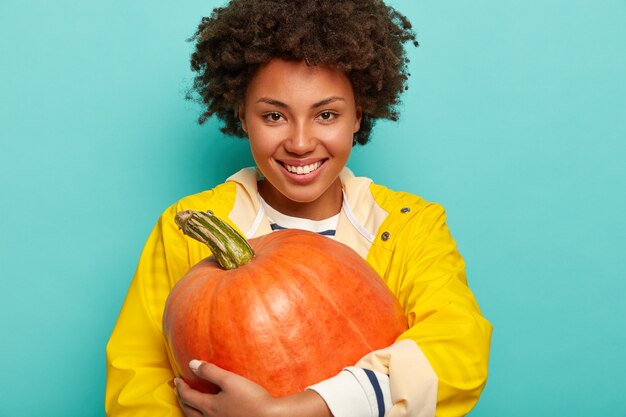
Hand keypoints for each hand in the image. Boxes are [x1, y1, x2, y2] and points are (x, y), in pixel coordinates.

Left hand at [174, 360, 331, 416]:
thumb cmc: (251, 398)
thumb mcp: (230, 380)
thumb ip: (210, 371)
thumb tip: (191, 364)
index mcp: (209, 406)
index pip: (187, 396)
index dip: (180, 387)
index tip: (176, 379)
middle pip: (188, 410)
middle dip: (181, 399)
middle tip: (178, 390)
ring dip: (189, 410)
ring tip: (188, 403)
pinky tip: (208, 413)